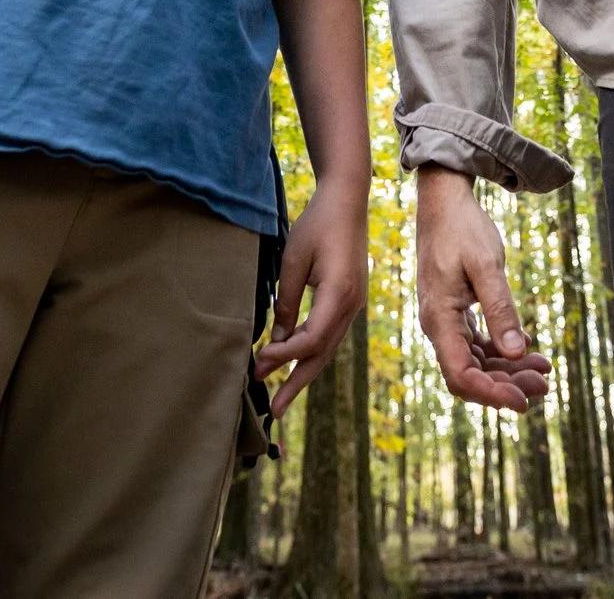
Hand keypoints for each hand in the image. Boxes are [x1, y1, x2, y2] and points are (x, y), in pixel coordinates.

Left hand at [256, 177, 366, 415]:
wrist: (347, 201)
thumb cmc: (317, 224)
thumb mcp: (294, 259)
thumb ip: (286, 300)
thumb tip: (277, 338)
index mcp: (340, 294)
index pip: (311, 339)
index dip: (284, 355)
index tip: (259, 360)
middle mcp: (352, 305)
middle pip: (323, 354)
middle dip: (297, 383)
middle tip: (274, 411)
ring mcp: (354, 304)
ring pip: (328, 348)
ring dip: (303, 371)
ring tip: (281, 395)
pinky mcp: (350, 300)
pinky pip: (330, 334)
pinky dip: (311, 351)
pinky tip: (294, 361)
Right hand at [416, 166, 551, 410]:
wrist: (445, 201)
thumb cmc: (462, 228)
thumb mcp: (486, 265)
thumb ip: (500, 308)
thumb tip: (517, 351)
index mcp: (438, 319)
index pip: (460, 374)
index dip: (491, 394)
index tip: (523, 402)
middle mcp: (438, 326)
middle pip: (471, 374)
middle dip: (507, 384)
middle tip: (545, 384)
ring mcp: (447, 320)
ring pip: (477, 361)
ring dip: (509, 370)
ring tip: (545, 368)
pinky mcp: (457, 311)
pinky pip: (479, 343)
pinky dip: (503, 350)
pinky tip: (529, 346)